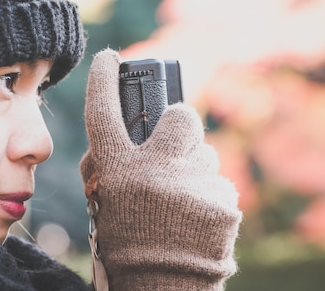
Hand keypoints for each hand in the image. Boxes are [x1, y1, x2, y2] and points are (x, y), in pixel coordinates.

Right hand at [81, 49, 241, 290]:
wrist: (164, 289)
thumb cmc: (128, 244)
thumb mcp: (105, 203)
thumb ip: (111, 165)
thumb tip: (128, 130)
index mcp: (117, 171)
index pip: (104, 112)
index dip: (102, 80)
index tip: (109, 57)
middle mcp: (153, 171)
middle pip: (181, 116)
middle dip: (182, 123)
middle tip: (176, 146)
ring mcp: (191, 184)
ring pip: (206, 152)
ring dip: (195, 168)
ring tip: (183, 201)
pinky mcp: (222, 200)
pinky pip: (218, 181)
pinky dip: (209, 195)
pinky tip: (198, 219)